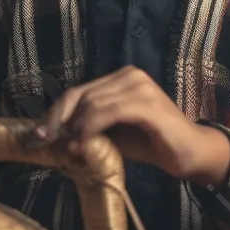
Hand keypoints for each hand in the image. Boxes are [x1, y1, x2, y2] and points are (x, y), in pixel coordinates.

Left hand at [31, 66, 229, 185]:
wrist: (191, 154)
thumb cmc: (153, 143)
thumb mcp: (113, 137)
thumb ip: (88, 132)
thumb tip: (56, 139)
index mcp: (121, 78)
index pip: (78, 91)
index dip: (54, 112)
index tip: (38, 135)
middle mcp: (130, 76)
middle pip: (80, 95)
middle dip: (58, 121)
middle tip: (46, 143)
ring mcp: (140, 87)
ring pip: (92, 103)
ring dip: (75, 129)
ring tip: (71, 150)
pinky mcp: (148, 105)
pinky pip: (109, 112)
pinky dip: (91, 129)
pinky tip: (84, 145)